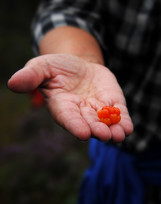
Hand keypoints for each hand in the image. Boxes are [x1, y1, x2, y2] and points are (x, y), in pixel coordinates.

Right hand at [8, 54, 132, 141]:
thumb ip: (30, 76)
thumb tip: (12, 83)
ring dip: (113, 130)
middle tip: (105, 135)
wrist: (78, 65)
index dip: (74, 125)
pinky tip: (127, 127)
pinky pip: (119, 114)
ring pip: (105, 123)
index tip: (82, 132)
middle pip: (89, 124)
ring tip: (119, 135)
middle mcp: (80, 112)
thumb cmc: (57, 68)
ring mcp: (97, 109)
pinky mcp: (112, 103)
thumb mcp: (41, 67)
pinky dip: (124, 121)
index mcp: (62, 107)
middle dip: (97, 130)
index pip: (68, 119)